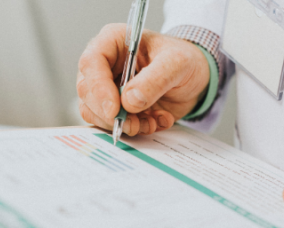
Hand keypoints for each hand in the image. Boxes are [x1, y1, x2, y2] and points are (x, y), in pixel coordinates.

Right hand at [77, 23, 209, 135]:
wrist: (196, 78)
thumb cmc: (185, 60)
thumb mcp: (177, 63)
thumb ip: (154, 80)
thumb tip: (128, 101)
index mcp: (113, 41)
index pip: (91, 62)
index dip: (98, 88)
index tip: (114, 109)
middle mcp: (105, 65)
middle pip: (87, 91)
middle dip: (110, 113)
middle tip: (134, 124)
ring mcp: (108, 88)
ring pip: (95, 112)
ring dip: (123, 124)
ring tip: (151, 121)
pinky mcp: (117, 108)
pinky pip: (112, 124)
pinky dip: (134, 129)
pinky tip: (155, 121)